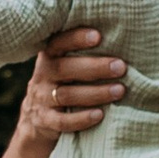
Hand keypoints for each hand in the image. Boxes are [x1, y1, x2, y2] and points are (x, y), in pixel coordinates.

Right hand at [17, 24, 126, 149]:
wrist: (36, 119)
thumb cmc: (64, 83)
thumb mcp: (66, 65)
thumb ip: (83, 54)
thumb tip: (122, 41)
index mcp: (49, 56)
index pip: (59, 43)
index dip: (76, 38)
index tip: (98, 36)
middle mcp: (43, 75)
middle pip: (65, 68)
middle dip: (95, 67)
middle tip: (120, 67)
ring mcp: (42, 98)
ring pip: (67, 95)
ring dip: (95, 93)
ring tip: (119, 91)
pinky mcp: (45, 121)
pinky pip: (62, 121)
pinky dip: (81, 118)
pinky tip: (100, 115)